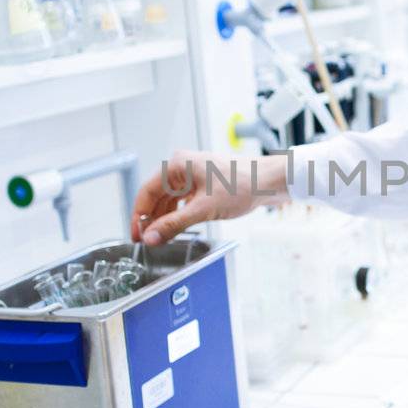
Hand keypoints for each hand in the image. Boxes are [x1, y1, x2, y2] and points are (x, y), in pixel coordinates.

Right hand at [130, 150, 290, 244]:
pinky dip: (178, 215)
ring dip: (165, 219)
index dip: (139, 216)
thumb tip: (151, 237)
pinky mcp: (204, 184)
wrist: (271, 181)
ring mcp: (193, 175)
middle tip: (147, 242)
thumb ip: (174, 225)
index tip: (136, 236)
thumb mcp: (203, 209)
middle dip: (151, 220)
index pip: (146, 192)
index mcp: (177, 165)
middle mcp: (182, 167)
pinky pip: (183, 201)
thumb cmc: (243, 184)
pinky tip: (176, 228)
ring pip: (170, 200)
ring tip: (161, 239)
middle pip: (156, 197)